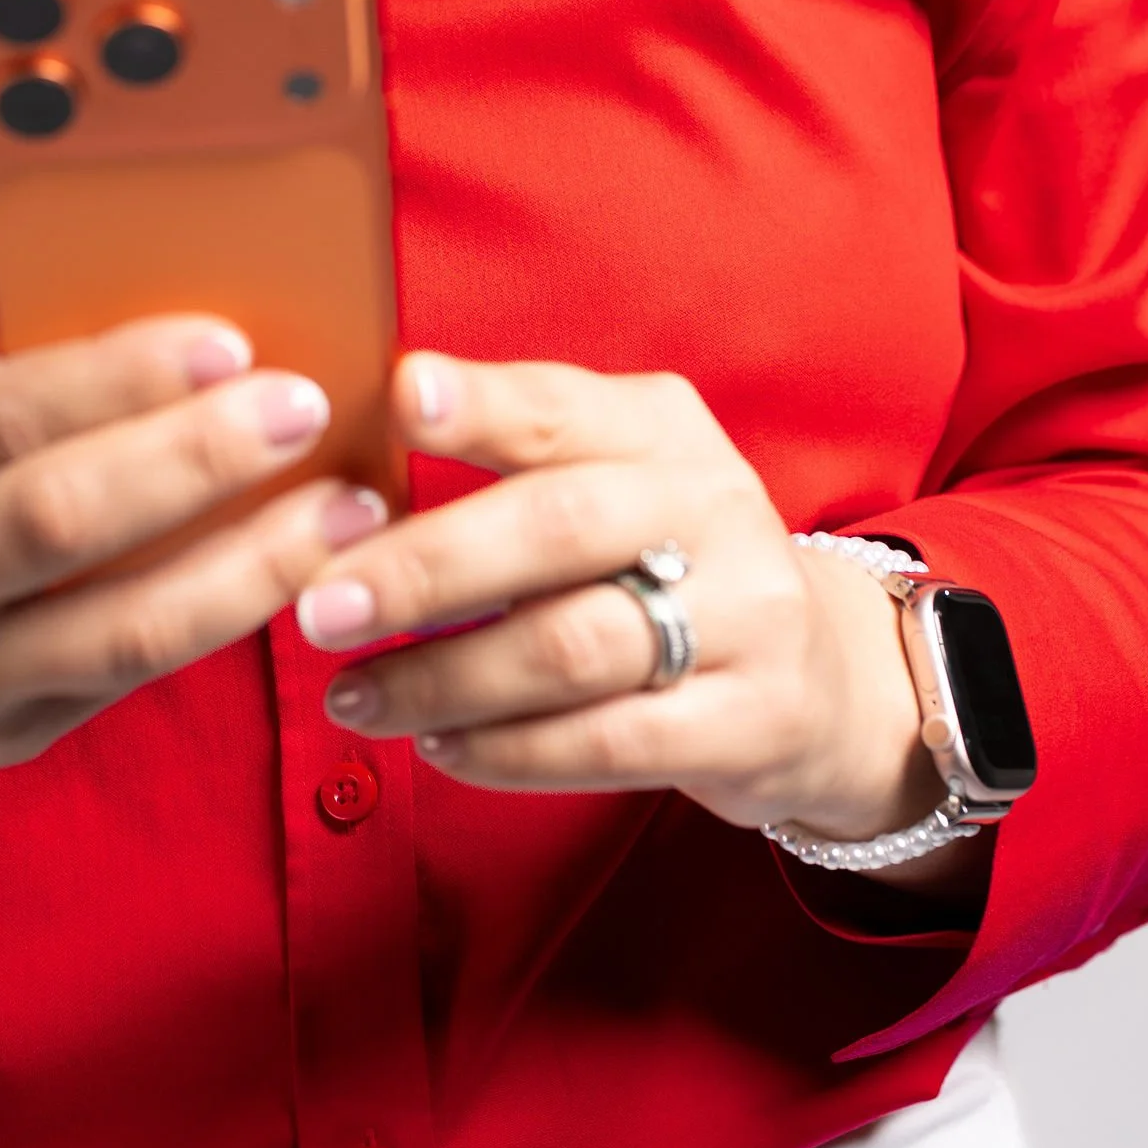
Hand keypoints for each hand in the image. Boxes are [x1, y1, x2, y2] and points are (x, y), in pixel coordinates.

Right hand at [0, 269, 380, 891]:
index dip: (115, 379)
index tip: (227, 338)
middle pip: (60, 521)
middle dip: (196, 461)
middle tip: (305, 404)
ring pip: (117, 628)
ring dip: (249, 566)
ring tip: (351, 506)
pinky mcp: (4, 732)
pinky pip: (129, 675)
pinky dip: (220, 618)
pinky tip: (297, 563)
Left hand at [295, 353, 966, 870]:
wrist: (827, 675)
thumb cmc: (667, 560)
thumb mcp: (616, 478)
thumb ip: (515, 453)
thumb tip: (350, 452)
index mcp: (664, 429)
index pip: (564, 406)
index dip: (484, 402)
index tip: (400, 397)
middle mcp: (715, 507)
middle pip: (558, 527)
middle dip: (427, 567)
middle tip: (321, 603)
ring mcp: (746, 618)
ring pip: (573, 645)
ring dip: (446, 677)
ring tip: (353, 695)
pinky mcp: (751, 722)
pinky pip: (607, 741)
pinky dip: (508, 750)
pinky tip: (438, 745)